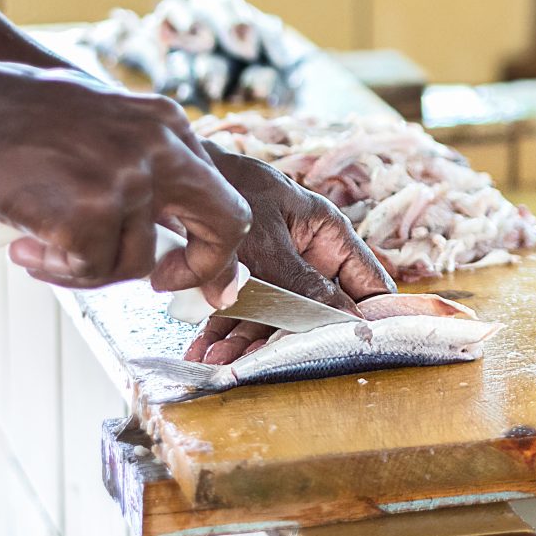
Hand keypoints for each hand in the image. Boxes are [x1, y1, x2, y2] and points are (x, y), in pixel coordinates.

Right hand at [0, 64, 251, 305]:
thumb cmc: (12, 118)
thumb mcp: (102, 121)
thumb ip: (145, 164)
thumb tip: (174, 227)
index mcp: (169, 124)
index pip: (222, 194)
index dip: (215, 245)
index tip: (201, 274)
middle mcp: (161, 147)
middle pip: (225, 225)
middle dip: (203, 267)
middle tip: (165, 284)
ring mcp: (130, 179)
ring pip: (138, 262)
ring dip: (88, 268)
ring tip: (41, 246)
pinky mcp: (92, 212)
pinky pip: (91, 270)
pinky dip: (58, 270)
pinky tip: (27, 247)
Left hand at [184, 144, 395, 363]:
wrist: (164, 171)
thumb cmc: (223, 187)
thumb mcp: (268, 245)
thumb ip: (306, 287)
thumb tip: (350, 321)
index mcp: (327, 234)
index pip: (368, 283)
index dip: (371, 318)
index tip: (362, 351)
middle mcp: (306, 254)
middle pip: (316, 310)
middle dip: (290, 341)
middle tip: (271, 364)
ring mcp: (273, 268)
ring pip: (274, 317)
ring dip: (247, 344)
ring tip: (219, 360)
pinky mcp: (239, 278)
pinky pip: (240, 312)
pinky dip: (222, 334)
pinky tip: (204, 351)